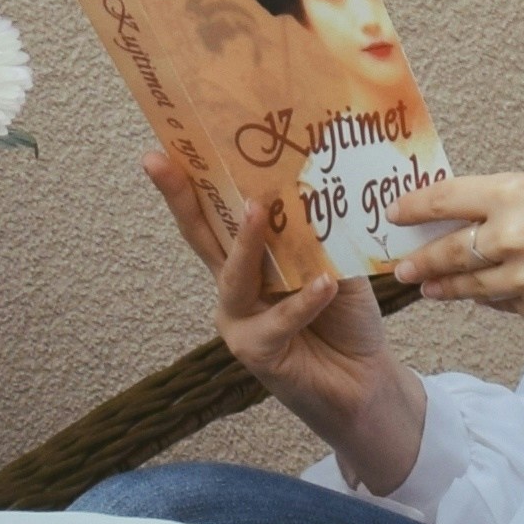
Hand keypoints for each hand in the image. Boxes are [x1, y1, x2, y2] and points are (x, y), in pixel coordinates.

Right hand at [138, 150, 424, 492]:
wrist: (365, 381)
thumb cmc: (345, 317)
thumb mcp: (335, 262)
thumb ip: (317, 233)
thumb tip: (312, 185)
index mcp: (249, 259)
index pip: (216, 213)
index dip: (192, 180)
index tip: (165, 143)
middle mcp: (235, 286)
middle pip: (200, 236)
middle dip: (178, 196)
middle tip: (158, 160)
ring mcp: (240, 321)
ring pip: (233, 277)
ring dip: (244, 243)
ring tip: (256, 208)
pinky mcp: (256, 352)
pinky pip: (278, 320)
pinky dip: (302, 301)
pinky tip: (324, 284)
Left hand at [390, 173, 523, 331]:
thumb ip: (515, 206)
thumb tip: (476, 223)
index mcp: (516, 192)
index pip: (446, 198)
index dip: (414, 206)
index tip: (393, 212)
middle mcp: (512, 235)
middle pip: (448, 251)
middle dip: (420, 260)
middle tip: (402, 266)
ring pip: (471, 287)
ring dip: (446, 288)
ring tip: (429, 288)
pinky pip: (506, 307)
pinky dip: (494, 301)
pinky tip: (486, 298)